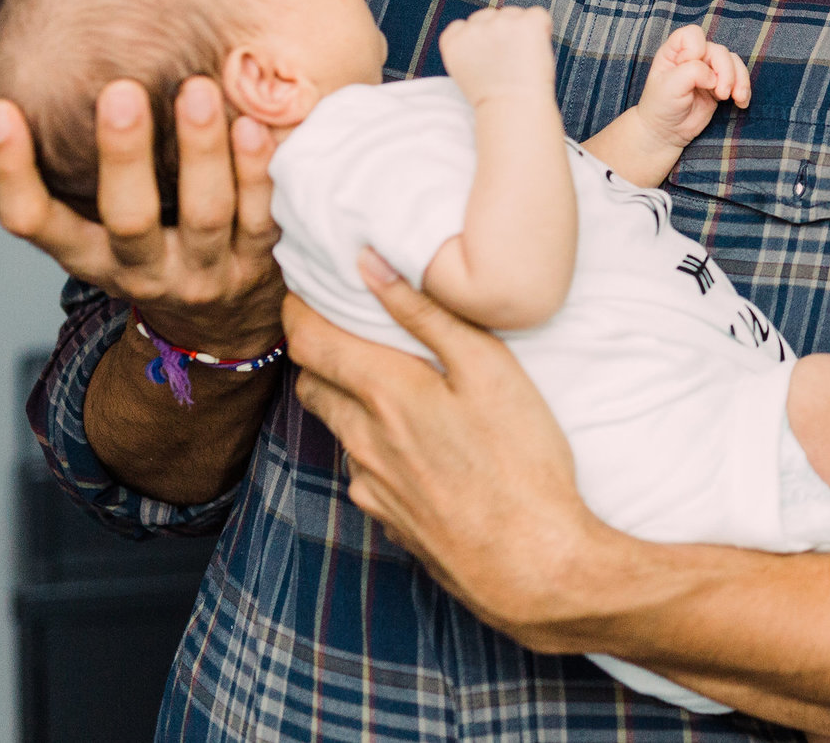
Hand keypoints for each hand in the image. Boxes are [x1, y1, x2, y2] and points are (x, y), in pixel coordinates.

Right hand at [0, 77, 285, 358]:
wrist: (226, 326)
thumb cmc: (158, 249)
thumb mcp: (107, 227)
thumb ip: (89, 172)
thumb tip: (66, 72)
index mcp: (88, 256)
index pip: (31, 221)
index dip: (10, 171)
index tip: (0, 111)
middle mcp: (141, 270)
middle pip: (128, 217)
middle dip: (123, 154)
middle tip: (120, 92)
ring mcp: (205, 271)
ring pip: (205, 213)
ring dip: (202, 149)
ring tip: (198, 89)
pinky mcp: (260, 264)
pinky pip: (262, 214)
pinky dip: (257, 169)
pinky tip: (254, 124)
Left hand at [287, 249, 609, 647]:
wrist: (531, 563)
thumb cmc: (522, 459)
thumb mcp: (490, 369)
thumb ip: (428, 314)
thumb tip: (371, 266)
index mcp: (385, 392)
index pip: (308, 339)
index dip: (298, 307)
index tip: (309, 284)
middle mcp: (363, 437)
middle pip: (311, 381)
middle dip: (318, 348)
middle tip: (346, 323)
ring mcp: (370, 482)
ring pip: (336, 426)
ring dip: (344, 395)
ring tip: (386, 377)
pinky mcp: (385, 516)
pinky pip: (362, 467)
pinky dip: (372, 442)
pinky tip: (415, 441)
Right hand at [439, 7, 557, 108]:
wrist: (513, 109)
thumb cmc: (494, 99)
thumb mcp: (466, 71)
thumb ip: (471, 47)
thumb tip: (490, 34)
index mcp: (453, 39)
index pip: (465, 25)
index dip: (480, 40)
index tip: (490, 57)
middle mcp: (474, 26)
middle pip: (491, 17)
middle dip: (502, 33)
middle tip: (511, 61)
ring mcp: (500, 22)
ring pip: (515, 15)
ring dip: (521, 30)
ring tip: (524, 60)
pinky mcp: (527, 22)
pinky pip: (538, 15)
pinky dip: (543, 29)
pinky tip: (538, 50)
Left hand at [636, 25, 748, 147]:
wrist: (667, 132)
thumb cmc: (661, 106)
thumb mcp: (670, 86)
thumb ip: (692, 72)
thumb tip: (713, 77)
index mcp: (674, 52)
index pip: (693, 34)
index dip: (696, 49)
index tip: (689, 69)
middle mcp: (692, 57)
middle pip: (719, 50)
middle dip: (725, 71)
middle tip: (721, 93)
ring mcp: (708, 71)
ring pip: (733, 62)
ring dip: (739, 80)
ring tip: (737, 98)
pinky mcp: (719, 85)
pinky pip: (739, 78)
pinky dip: (744, 89)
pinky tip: (741, 102)